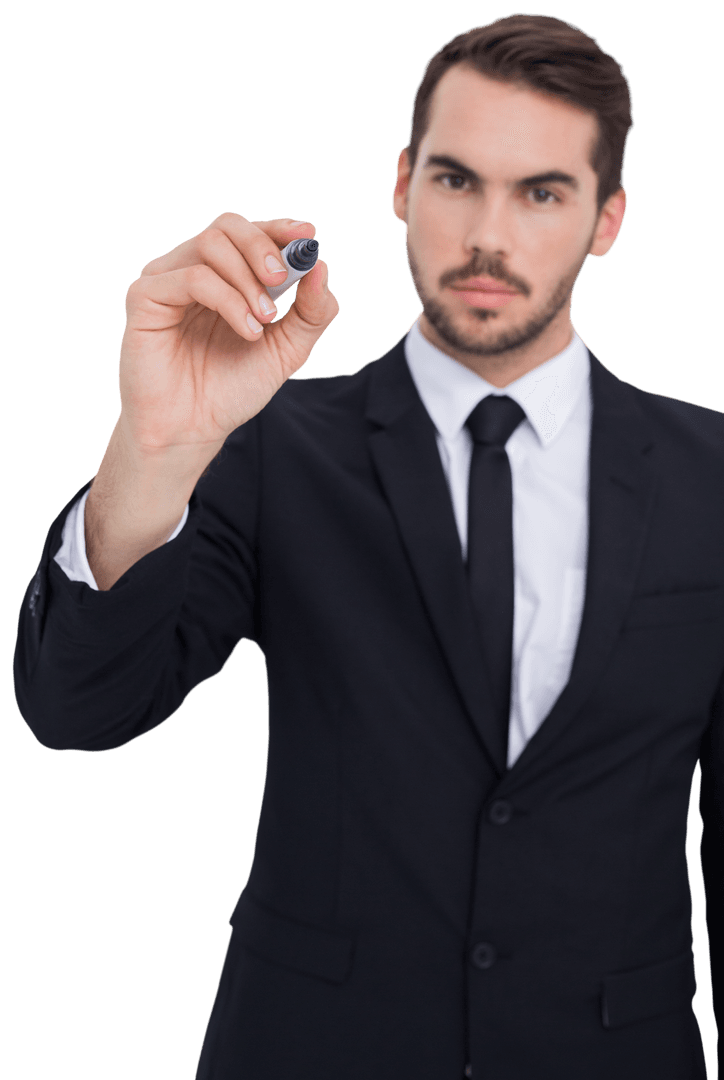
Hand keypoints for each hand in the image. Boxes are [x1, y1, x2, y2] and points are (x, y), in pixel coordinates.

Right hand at [118, 212, 338, 453]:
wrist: (193, 431)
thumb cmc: (232, 390)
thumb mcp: (286, 350)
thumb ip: (310, 312)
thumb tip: (321, 266)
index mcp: (223, 277)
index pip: (248, 233)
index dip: (279, 228)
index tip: (308, 236)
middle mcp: (192, 271)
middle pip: (227, 225)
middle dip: (262, 247)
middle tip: (282, 281)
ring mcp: (166, 280)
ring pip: (210, 244)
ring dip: (246, 279)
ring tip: (262, 321)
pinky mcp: (144, 297)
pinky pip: (191, 277)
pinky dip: (227, 299)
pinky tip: (246, 331)